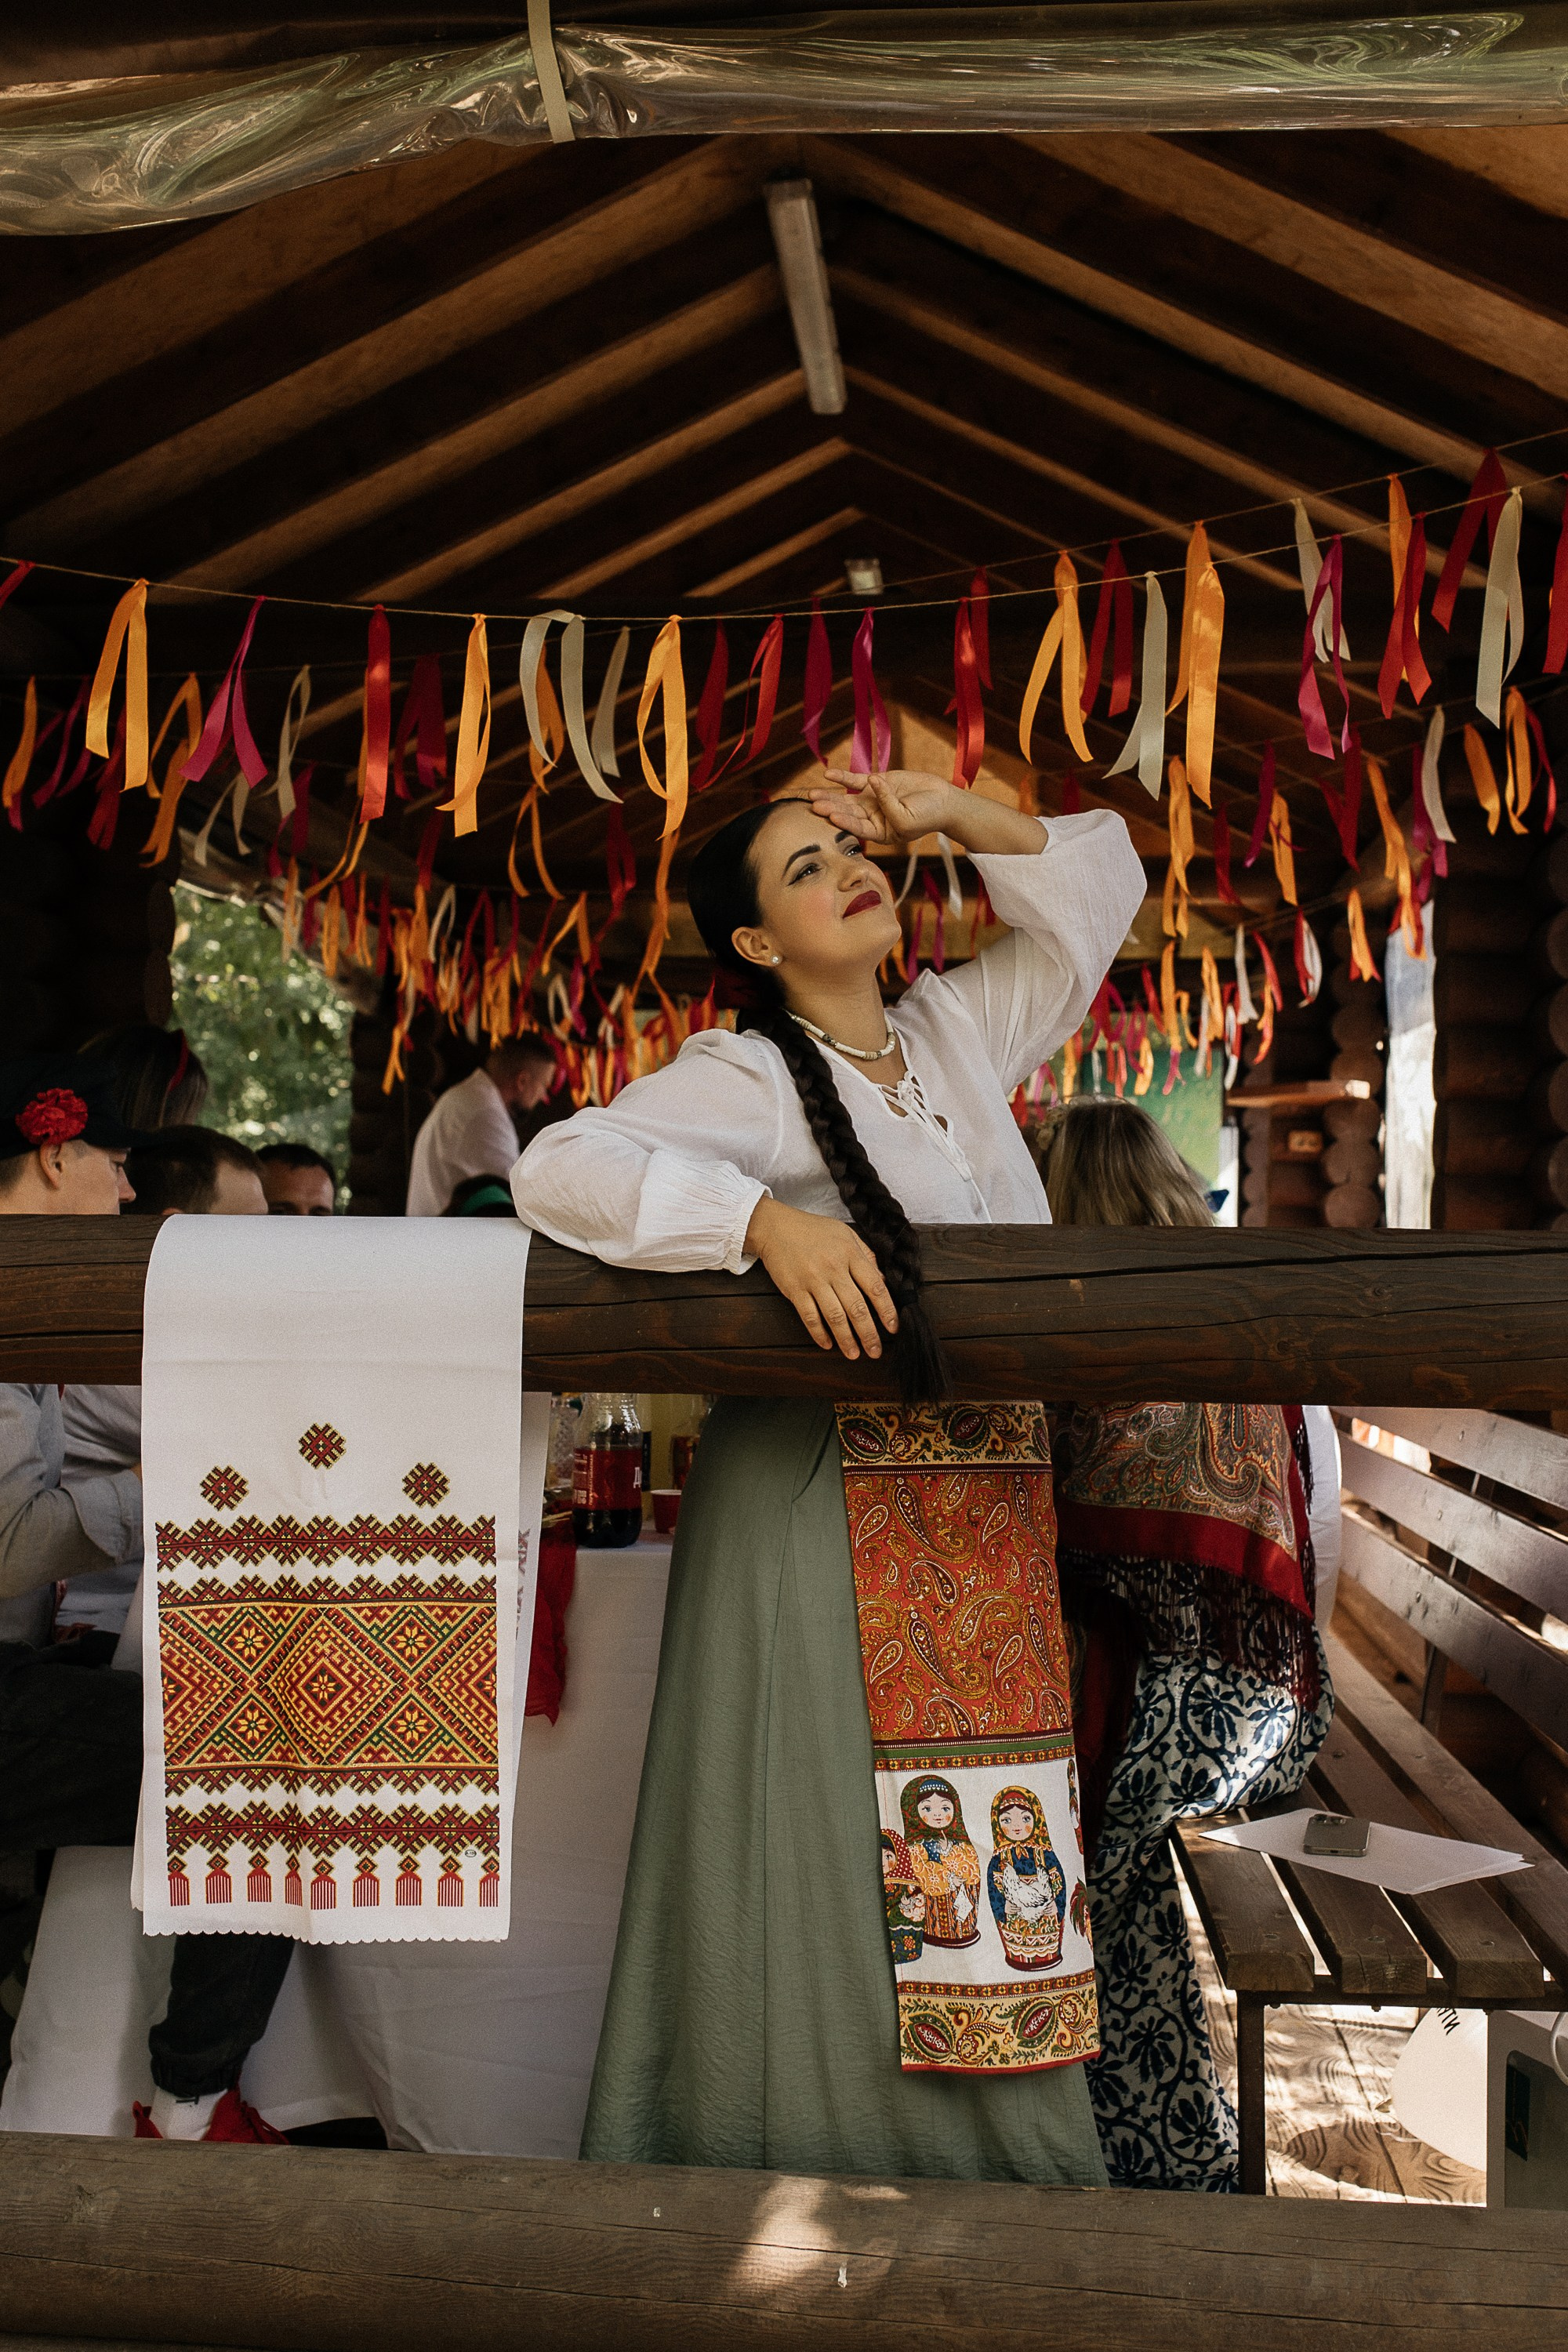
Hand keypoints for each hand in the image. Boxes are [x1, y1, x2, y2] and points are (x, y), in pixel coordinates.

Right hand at [745, 1197, 897, 1360]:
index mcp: (850, 1254)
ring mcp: (813, 1281)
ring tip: (854, 1354)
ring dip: (846, 1339)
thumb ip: (866, 1256)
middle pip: (856, 1307)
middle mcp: (833, 1269)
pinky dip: (819, 1333)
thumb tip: (883, 1280)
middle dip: (869, 1333)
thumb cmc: (813, 1230)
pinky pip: (809, 1316)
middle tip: (876, 1351)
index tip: (893, 1327)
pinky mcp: (794, 1290)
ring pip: (834, 1316)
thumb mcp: (846, 1234)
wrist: (776, 1227)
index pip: (875, 1287)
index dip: (887, 1310)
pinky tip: (827, 1344)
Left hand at [814, 768, 1050, 857]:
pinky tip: (828, 775)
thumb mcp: (908, 820)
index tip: (830, 816)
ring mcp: (872, 799)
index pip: (857, 828)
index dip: (844, 822)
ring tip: (812, 794)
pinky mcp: (876, 783)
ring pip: (847, 798)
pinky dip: (842, 777)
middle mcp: (872, 817)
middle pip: (847, 813)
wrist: (943, 800)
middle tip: (813, 806)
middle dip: (830, 809)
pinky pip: (855, 780)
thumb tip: (872, 782)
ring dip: (830, 795)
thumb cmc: (928, 816)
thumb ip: (889, 805)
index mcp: (879, 833)